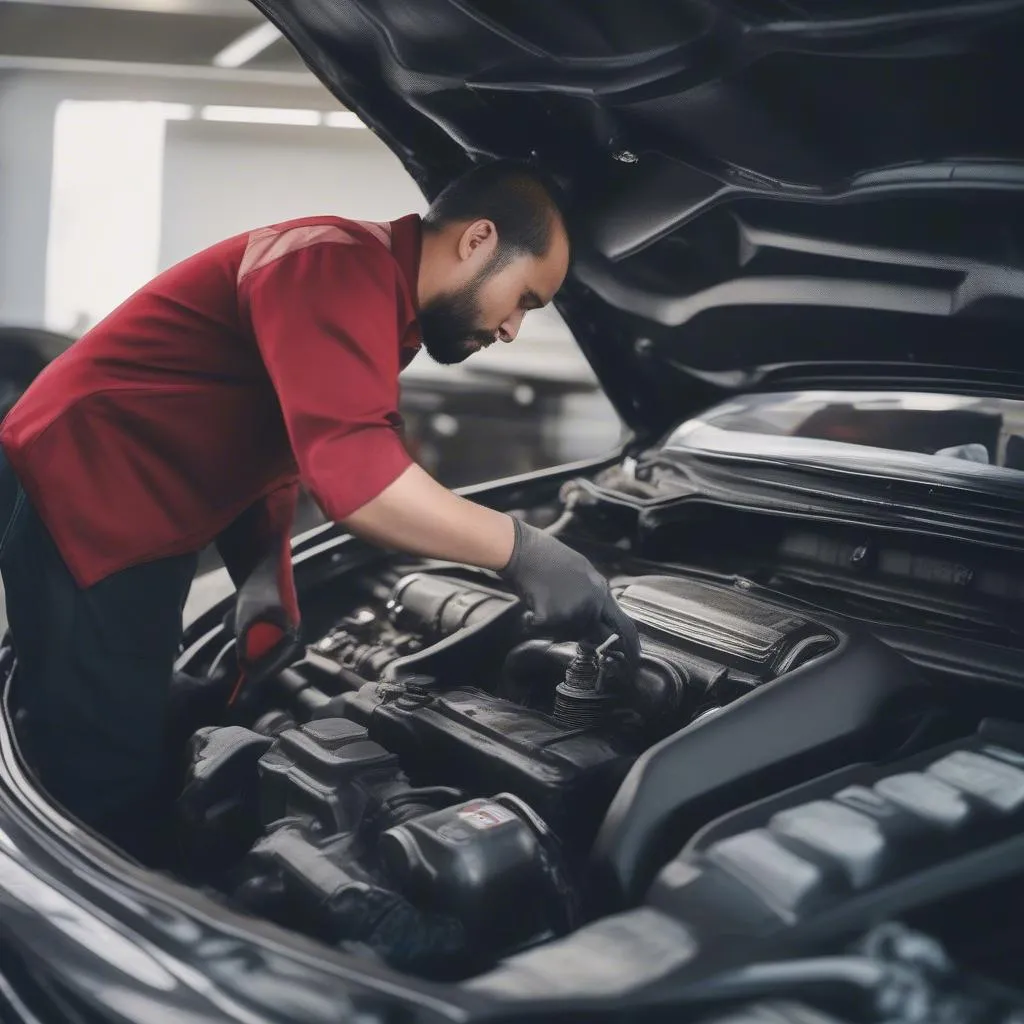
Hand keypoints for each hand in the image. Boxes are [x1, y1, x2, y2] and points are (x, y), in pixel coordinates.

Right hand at [498, 518, 640, 671]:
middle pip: (590, 635)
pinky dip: (530, 621)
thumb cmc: (546, 555)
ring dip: (553, 626)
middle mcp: (592, 603)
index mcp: (601, 590)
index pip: (622, 625)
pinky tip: (530, 604)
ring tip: (544, 600)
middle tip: (561, 618)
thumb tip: (597, 616)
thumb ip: (593, 593)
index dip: (627, 645)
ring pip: (564, 634)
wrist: (522, 548)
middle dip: (578, 635)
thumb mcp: (581, 569)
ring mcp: (573, 610)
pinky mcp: (551, 617)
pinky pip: (540, 630)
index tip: (630, 660)